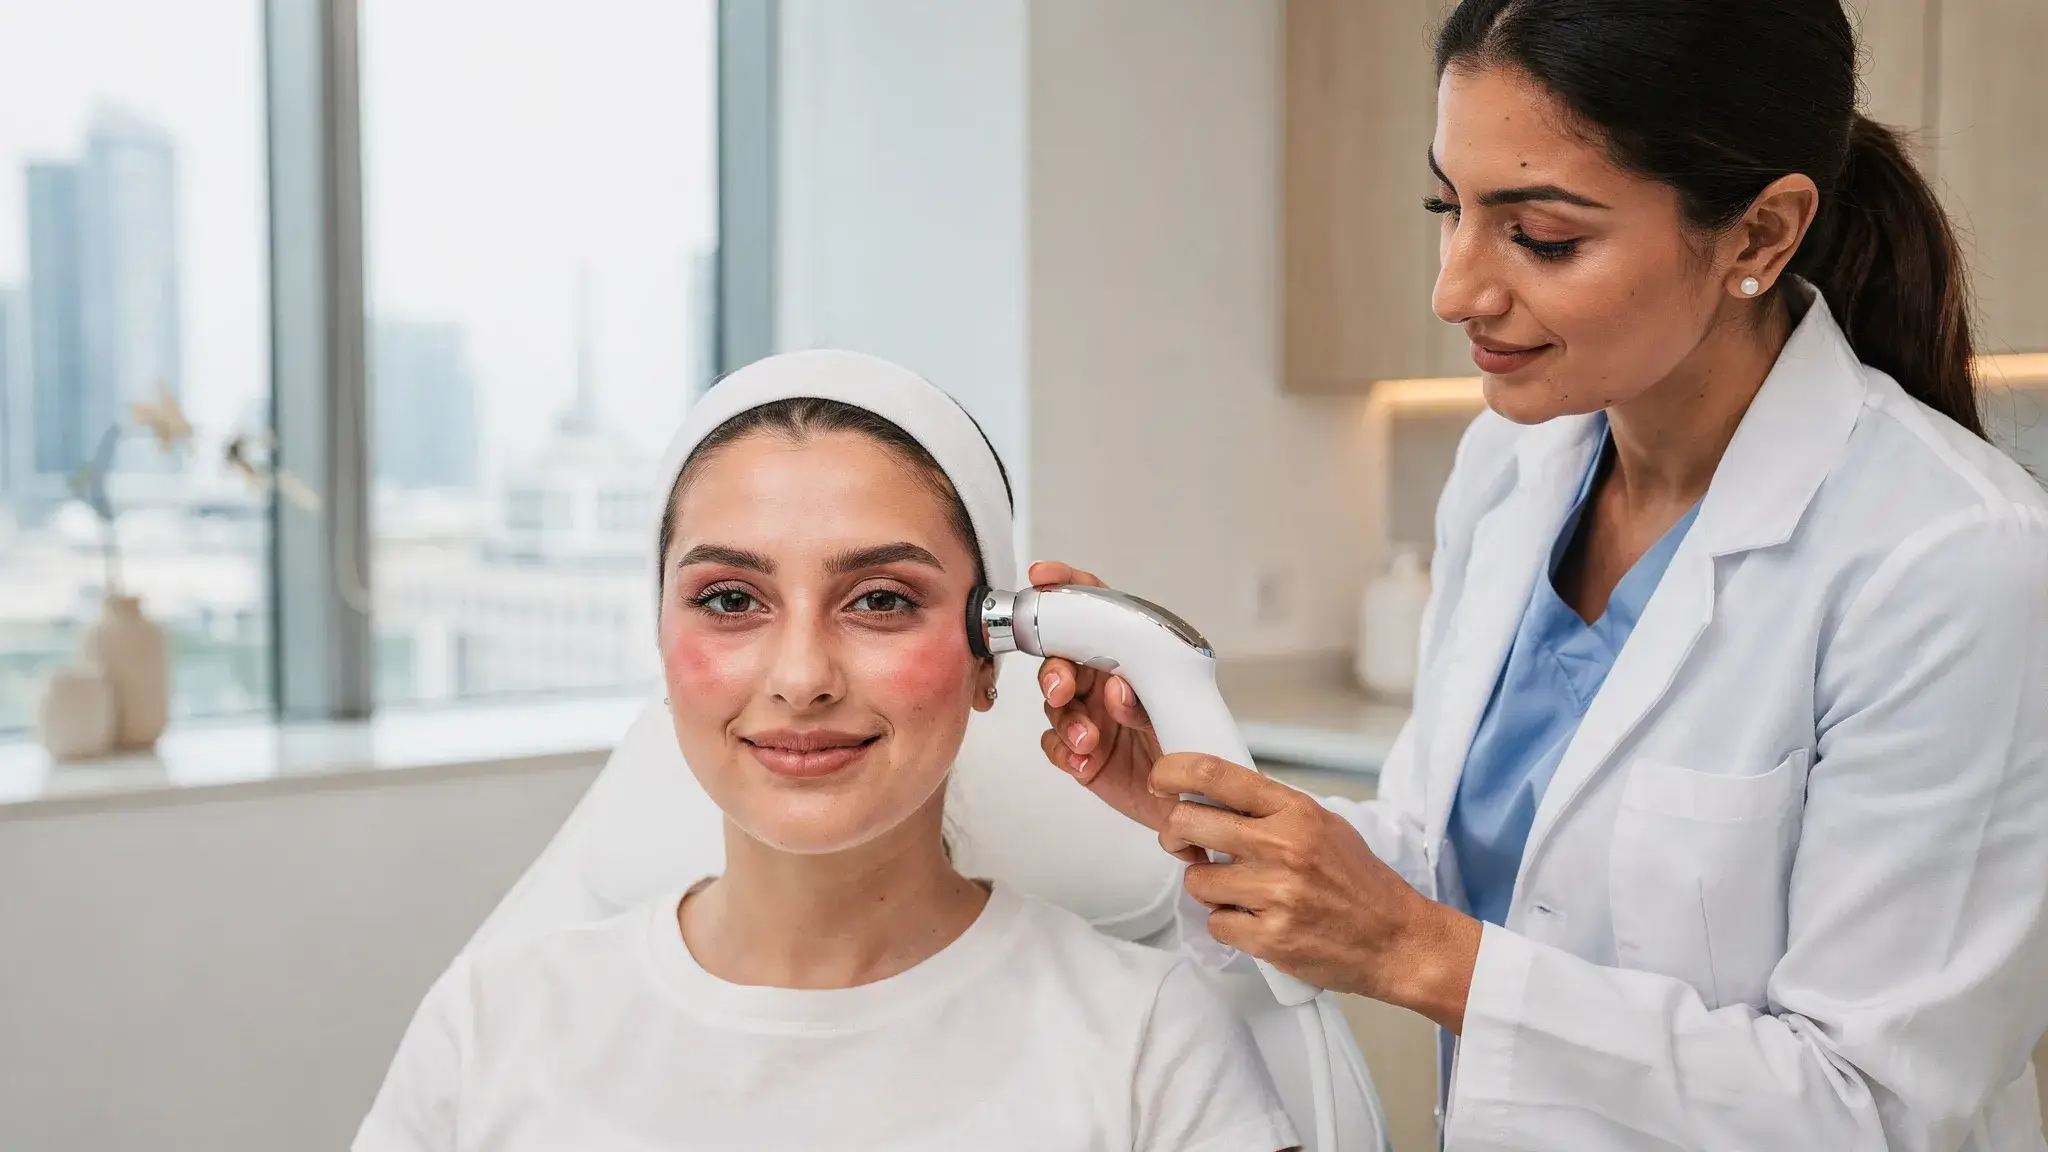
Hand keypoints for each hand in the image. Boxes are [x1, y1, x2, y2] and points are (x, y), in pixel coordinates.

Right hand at [1031, 560, 1175, 832]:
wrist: (1200, 805)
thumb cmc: (1197, 749)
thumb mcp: (1180, 711)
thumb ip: (1147, 696)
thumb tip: (1118, 687)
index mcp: (1130, 657)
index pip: (1095, 611)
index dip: (1067, 589)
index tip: (1044, 580)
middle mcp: (1105, 681)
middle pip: (1061, 658)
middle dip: (1055, 670)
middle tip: (1063, 689)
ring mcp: (1089, 716)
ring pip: (1054, 704)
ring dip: (1066, 720)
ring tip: (1088, 740)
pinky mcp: (1080, 753)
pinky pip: (1055, 745)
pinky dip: (1065, 751)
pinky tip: (1083, 759)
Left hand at [1152, 752, 1484, 1032]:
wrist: (1397, 940)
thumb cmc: (1359, 882)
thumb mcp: (1322, 825)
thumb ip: (1269, 810)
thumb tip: (1209, 797)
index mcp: (1295, 810)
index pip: (1214, 774)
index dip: (1172, 773)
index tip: (1160, 781)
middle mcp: (1282, 845)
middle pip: (1187, 824)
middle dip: (1177, 836)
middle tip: (1188, 846)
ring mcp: (1275, 892)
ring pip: (1195, 881)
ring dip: (1208, 888)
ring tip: (1241, 892)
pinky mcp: (1269, 937)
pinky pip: (1215, 924)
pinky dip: (1228, 925)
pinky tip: (1256, 920)